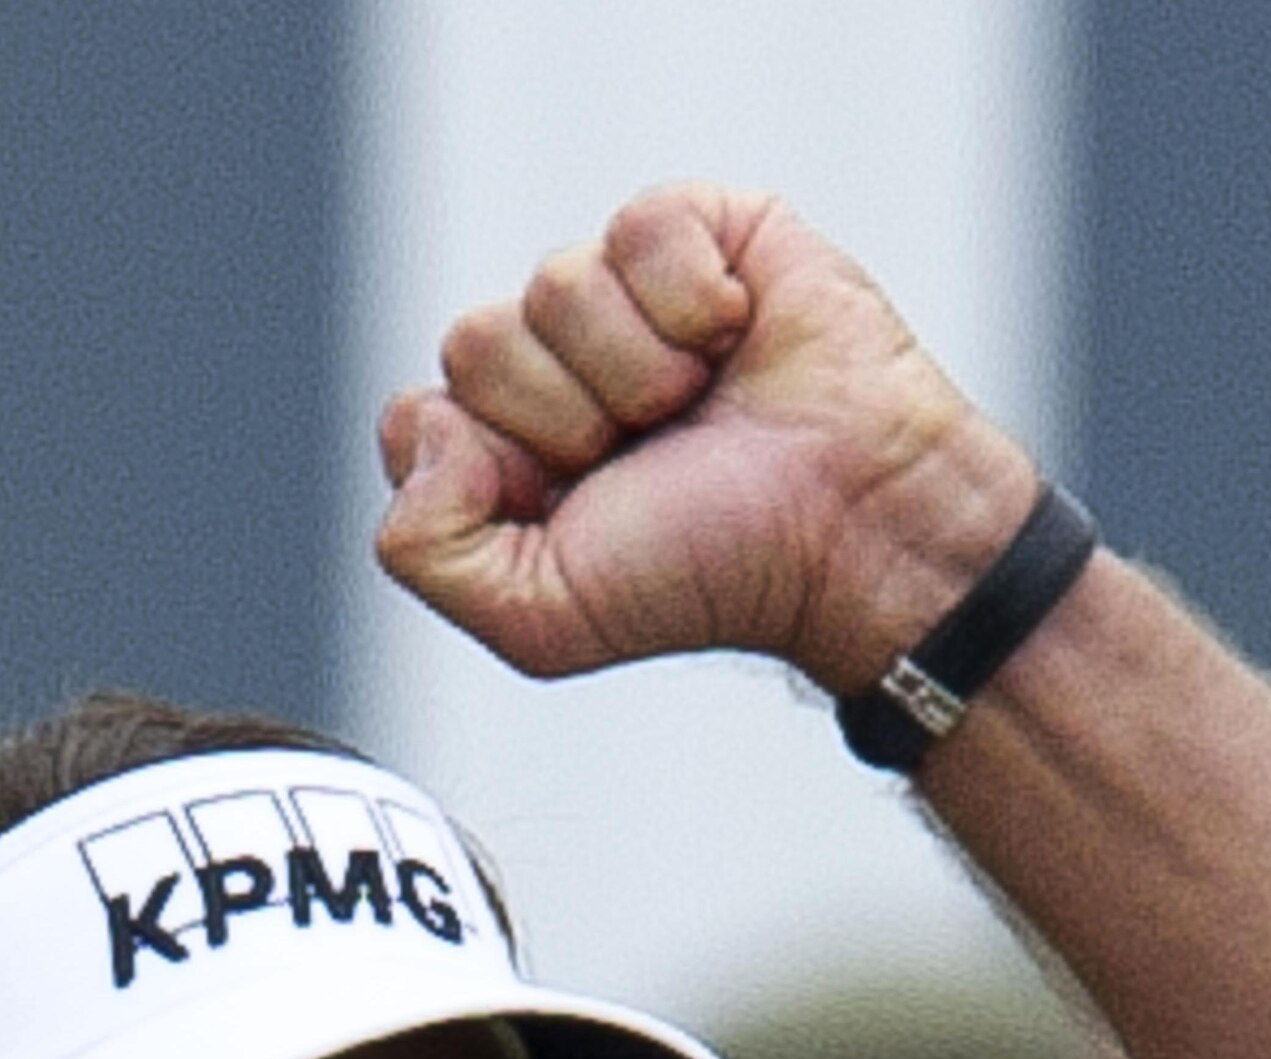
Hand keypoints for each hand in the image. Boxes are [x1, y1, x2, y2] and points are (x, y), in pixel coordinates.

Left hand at [376, 185, 1026, 690]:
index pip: (419, 418)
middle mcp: (554, 367)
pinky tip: (737, 337)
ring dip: (639, 369)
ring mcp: (624, 296)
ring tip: (702, 405)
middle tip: (651, 455)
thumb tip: (427, 422)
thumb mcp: (541, 618)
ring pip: (554, 285)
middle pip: (474, 344)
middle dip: (566, 419)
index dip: (491, 464)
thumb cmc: (710, 575)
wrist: (851, 531)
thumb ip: (423, 549)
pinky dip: (691, 298)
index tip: (575, 505)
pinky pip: (639, 228)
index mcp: (505, 451)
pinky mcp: (701, 232)